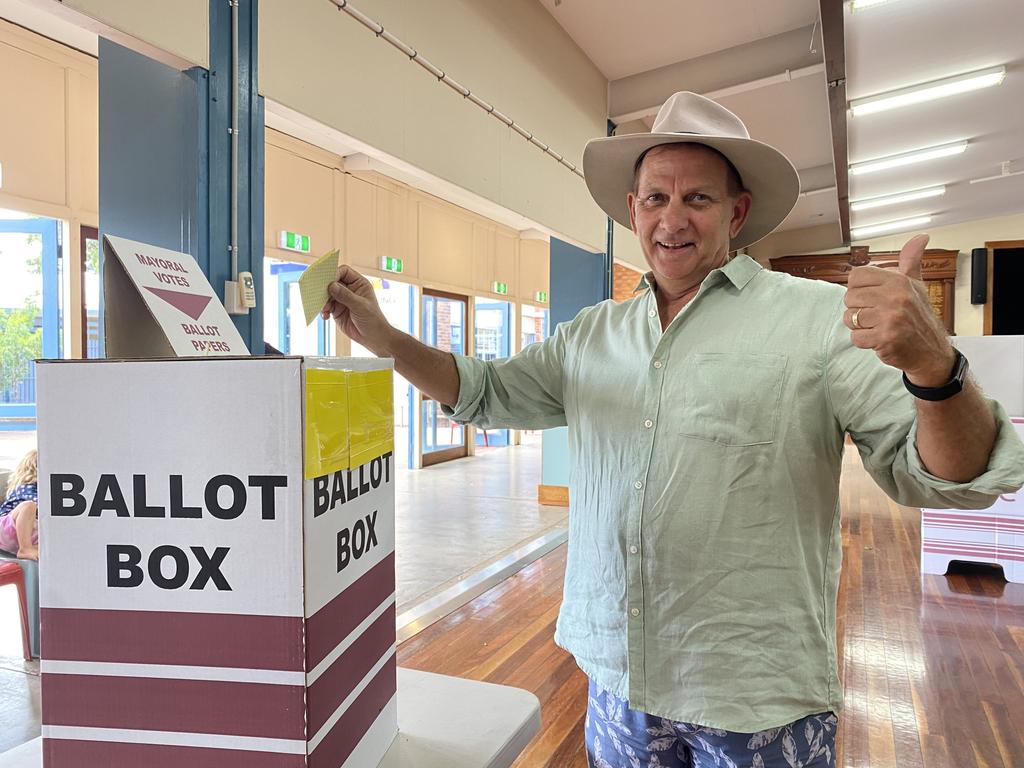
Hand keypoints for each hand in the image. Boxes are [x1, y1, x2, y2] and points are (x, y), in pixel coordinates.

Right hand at [320, 265, 393, 354]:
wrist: (372, 338)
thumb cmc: (373, 320)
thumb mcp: (360, 306)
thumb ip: (346, 296)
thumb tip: (332, 286)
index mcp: (359, 283)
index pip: (344, 271)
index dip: (335, 273)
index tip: (327, 281)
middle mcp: (350, 289)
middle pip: (333, 282)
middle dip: (325, 288)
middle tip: (319, 294)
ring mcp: (342, 299)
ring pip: (327, 294)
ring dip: (323, 301)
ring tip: (325, 309)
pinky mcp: (337, 310)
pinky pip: (326, 306)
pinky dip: (323, 310)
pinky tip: (325, 316)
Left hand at [843, 234, 954, 385]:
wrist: (931, 351)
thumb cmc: (919, 317)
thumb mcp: (916, 285)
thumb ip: (911, 261)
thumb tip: (921, 237)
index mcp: (899, 281)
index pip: (856, 276)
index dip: (859, 289)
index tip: (872, 297)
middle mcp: (895, 297)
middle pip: (849, 297)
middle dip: (858, 309)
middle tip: (876, 315)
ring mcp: (890, 318)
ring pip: (850, 318)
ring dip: (860, 326)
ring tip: (878, 326)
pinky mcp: (885, 338)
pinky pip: (855, 337)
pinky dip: (864, 341)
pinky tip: (879, 339)